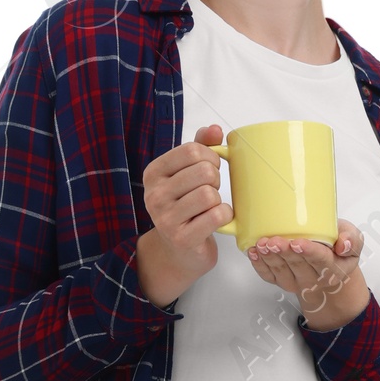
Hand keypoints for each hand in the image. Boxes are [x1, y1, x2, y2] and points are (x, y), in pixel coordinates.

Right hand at [135, 123, 232, 306]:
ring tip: (210, 207)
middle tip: (211, 191)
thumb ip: (201, 146)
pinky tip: (217, 219)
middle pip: (204, 171)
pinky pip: (216, 216)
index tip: (209, 169)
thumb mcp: (187, 173)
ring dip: (219, 200)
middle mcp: (155, 194)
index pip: (192, 150)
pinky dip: (225, 216)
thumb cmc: (186, 207)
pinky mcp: (182, 238)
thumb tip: (216, 129)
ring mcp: (166, 218)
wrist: (179, 251)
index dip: (211, 157)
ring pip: (210, 194)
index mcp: (154, 173)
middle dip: (216, 180)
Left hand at [248, 222, 370, 331]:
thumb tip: (344, 244)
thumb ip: (353, 240)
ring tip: (262, 245)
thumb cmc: (338, 248)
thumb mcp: (354, 240)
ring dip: (270, 258)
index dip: (308, 252)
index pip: (321, 261)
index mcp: (333, 268)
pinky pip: (269, 276)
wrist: (330, 265)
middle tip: (274, 241)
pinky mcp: (281, 280)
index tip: (298, 242)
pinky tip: (254, 253)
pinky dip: (259, 265)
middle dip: (284, 252)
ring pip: (282, 271)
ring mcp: (296, 281)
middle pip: (298, 265)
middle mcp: (314, 278)